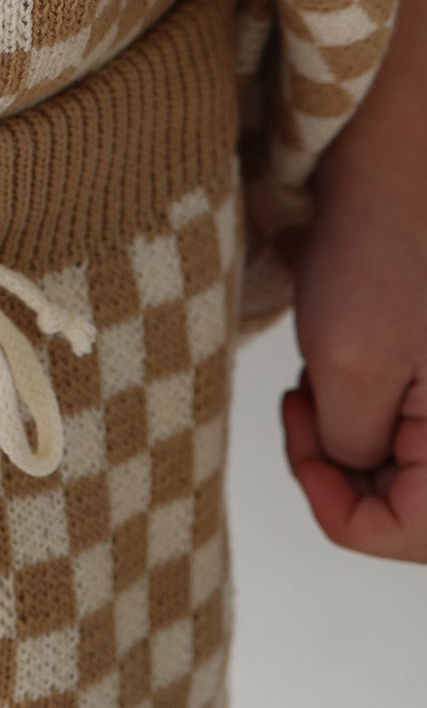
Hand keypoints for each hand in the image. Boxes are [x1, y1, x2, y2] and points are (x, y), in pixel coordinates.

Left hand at [282, 125, 426, 562]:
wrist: (404, 171)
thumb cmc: (380, 256)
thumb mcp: (347, 366)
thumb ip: (351, 447)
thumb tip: (354, 474)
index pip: (402, 536)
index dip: (329, 500)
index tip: (299, 426)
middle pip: (407, 513)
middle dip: (342, 467)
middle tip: (307, 400)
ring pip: (403, 473)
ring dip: (350, 437)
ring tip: (327, 373)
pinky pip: (409, 435)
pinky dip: (364, 411)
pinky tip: (342, 365)